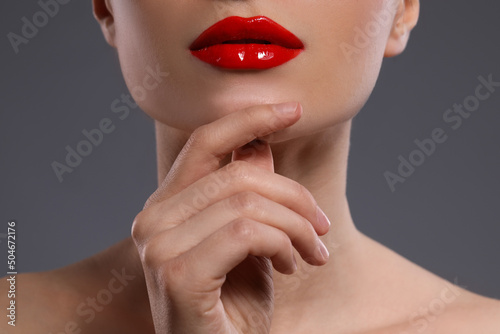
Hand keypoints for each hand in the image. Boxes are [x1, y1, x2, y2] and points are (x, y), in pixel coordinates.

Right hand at [131, 102, 330, 333]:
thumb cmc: (233, 308)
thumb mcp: (249, 242)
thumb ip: (247, 194)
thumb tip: (259, 144)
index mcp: (166, 207)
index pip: (205, 142)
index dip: (250, 119)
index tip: (293, 109)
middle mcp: (152, 220)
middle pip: (239, 173)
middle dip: (293, 196)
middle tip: (319, 228)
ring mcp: (158, 245)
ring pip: (248, 202)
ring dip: (295, 226)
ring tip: (310, 252)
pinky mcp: (176, 272)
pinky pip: (247, 233)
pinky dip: (283, 244)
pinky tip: (291, 267)